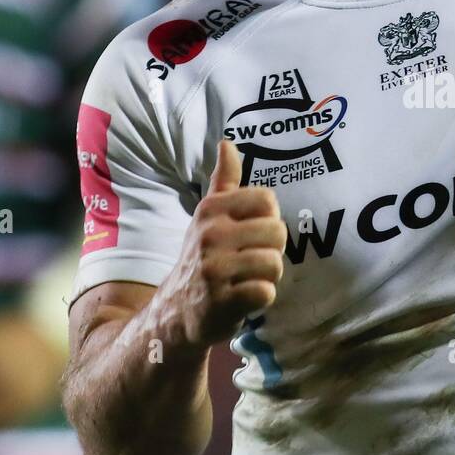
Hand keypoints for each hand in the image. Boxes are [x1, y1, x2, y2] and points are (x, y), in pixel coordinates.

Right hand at [167, 139, 287, 347]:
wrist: (176, 311)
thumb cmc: (203, 259)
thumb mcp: (208, 217)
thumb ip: (224, 181)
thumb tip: (227, 143)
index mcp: (211, 210)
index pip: (267, 200)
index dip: (268, 220)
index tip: (251, 234)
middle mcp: (210, 235)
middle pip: (277, 232)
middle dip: (272, 251)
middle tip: (250, 262)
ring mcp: (214, 268)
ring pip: (274, 263)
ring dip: (267, 277)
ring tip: (246, 279)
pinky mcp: (221, 301)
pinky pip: (266, 292)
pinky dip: (262, 298)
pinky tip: (244, 298)